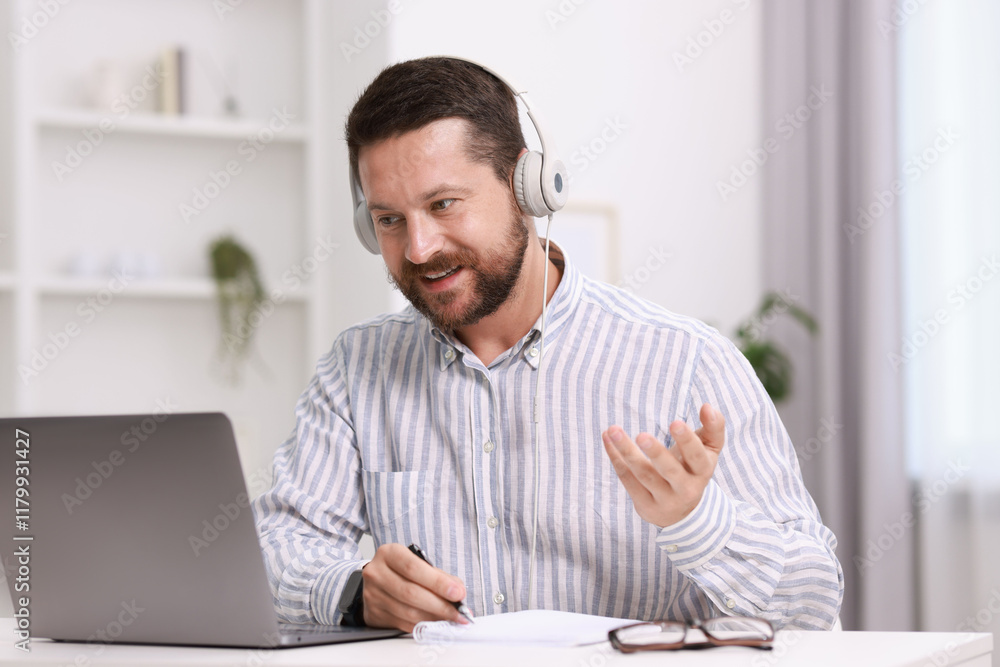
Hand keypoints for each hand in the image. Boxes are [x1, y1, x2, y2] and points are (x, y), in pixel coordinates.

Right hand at [361, 542, 469, 631]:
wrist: (376, 580)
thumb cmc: (400, 570)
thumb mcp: (418, 563)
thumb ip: (439, 575)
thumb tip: (458, 592)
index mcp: (389, 554)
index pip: (414, 569)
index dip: (438, 582)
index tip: (458, 593)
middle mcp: (377, 573)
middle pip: (411, 593)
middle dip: (440, 605)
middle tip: (458, 612)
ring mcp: (373, 595)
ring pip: (408, 612)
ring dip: (434, 618)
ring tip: (451, 619)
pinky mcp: (374, 614)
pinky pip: (403, 624)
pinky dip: (423, 625)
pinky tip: (435, 624)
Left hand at [601, 403, 725, 527]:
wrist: (682, 511)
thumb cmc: (692, 468)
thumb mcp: (708, 450)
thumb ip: (713, 427)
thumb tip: (708, 406)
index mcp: (702, 471)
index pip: (696, 456)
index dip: (687, 440)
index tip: (675, 422)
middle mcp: (685, 488)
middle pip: (670, 470)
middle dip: (656, 453)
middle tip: (642, 436)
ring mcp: (664, 499)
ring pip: (643, 474)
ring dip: (627, 451)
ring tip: (613, 430)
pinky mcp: (645, 506)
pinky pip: (628, 480)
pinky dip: (616, 458)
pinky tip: (607, 439)